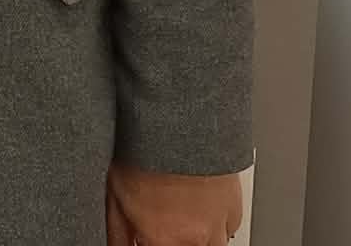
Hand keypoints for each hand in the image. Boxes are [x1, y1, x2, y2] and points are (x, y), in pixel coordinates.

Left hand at [106, 162, 243, 245]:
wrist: (183, 118)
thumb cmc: (147, 149)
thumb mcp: (115, 193)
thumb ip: (118, 232)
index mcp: (163, 238)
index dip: (149, 243)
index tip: (146, 236)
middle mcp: (194, 238)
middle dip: (173, 238)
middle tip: (166, 221)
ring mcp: (219, 226)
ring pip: (211, 245)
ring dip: (195, 236)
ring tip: (181, 213)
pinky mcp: (235, 210)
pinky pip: (226, 228)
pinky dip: (213, 222)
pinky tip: (198, 201)